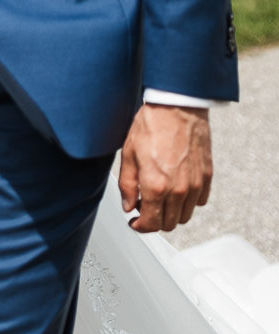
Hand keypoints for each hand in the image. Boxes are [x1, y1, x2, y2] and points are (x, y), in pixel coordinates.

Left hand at [118, 104, 213, 232]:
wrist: (177, 107)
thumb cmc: (151, 125)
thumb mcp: (128, 154)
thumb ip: (127, 185)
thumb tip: (128, 206)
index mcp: (156, 186)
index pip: (150, 224)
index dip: (140, 227)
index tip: (135, 222)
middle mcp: (178, 190)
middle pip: (168, 224)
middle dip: (154, 220)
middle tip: (144, 206)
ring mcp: (195, 185)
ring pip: (184, 216)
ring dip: (171, 213)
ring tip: (160, 196)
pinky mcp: (206, 177)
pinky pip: (199, 202)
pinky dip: (188, 201)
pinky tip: (176, 188)